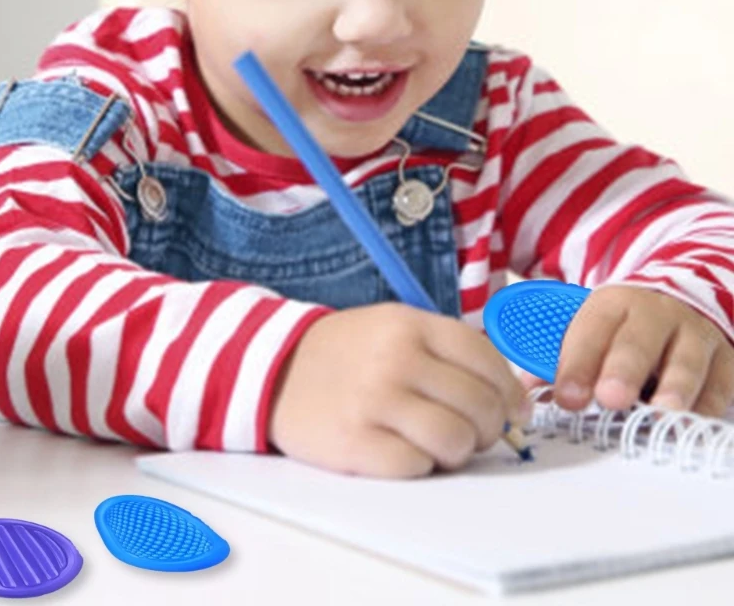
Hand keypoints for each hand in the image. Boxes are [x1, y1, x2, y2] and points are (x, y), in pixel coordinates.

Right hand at [268, 303, 528, 478]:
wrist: (275, 370)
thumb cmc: (347, 353)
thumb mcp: (394, 328)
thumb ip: (448, 352)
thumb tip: (511, 398)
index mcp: (410, 325)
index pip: (486, 359)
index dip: (509, 390)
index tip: (513, 409)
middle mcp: (395, 358)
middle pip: (479, 405)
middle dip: (489, 427)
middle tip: (474, 432)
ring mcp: (373, 400)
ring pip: (455, 440)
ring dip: (458, 451)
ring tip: (441, 445)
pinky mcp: (354, 442)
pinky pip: (417, 465)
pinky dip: (420, 464)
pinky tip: (404, 450)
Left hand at [520, 286, 733, 416]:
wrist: (680, 299)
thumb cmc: (623, 326)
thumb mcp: (589, 330)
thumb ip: (557, 360)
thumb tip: (525, 391)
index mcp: (612, 305)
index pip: (590, 330)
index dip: (577, 363)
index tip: (567, 397)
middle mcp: (655, 315)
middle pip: (638, 341)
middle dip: (623, 370)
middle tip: (610, 398)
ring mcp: (694, 334)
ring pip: (686, 360)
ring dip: (675, 387)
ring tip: (663, 413)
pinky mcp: (726, 357)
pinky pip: (722, 382)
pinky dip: (710, 403)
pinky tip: (694, 424)